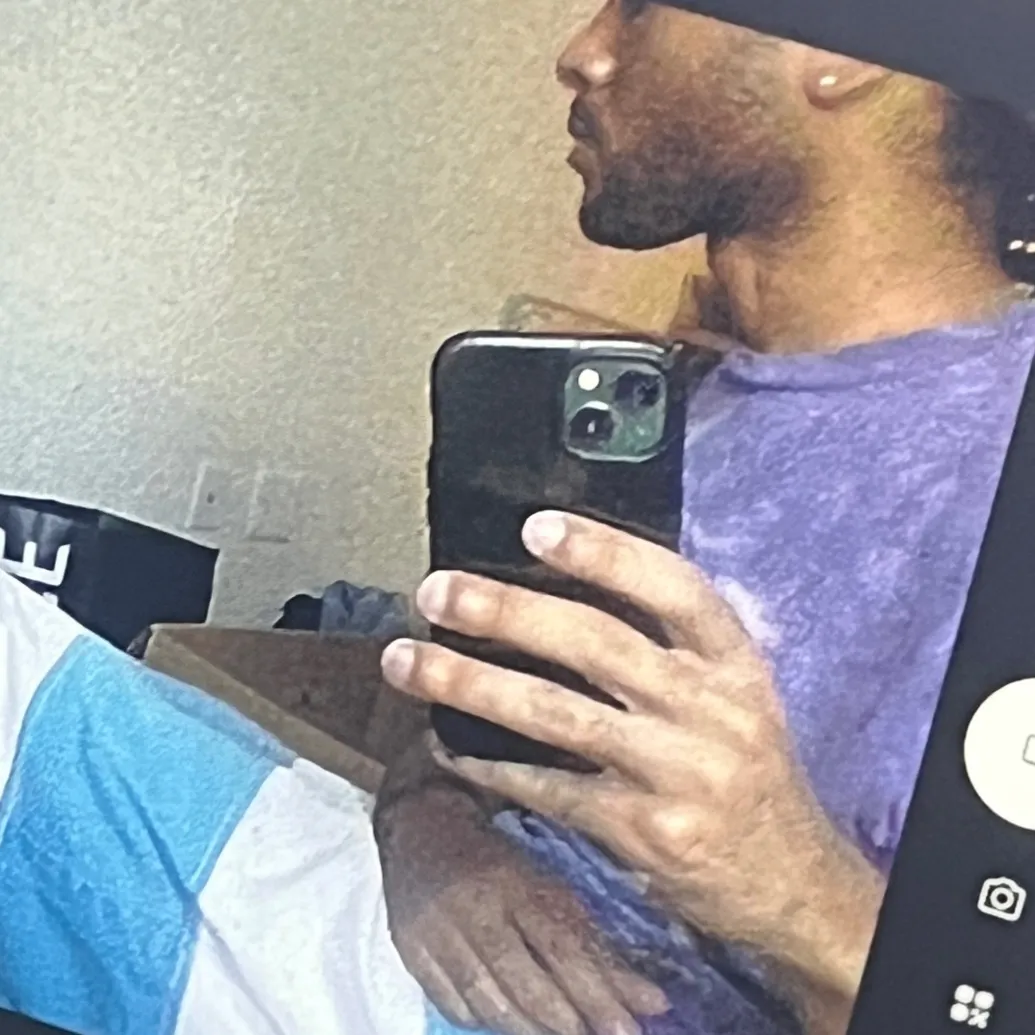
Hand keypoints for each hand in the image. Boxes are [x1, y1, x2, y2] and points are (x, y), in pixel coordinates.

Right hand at [377, 775, 667, 1034]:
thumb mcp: (547, 886)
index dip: (597, 991)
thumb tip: (653, 1001)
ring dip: (528, 1027)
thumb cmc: (498, 859)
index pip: (562, 946)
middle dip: (565, 1019)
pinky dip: (485, 1021)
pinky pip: (453, 1002)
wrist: (422, 825)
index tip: (630, 1026)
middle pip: (524, 979)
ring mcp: (438, 932)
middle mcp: (477, 907)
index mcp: (517, 882)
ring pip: (488, 999)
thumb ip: (595, 945)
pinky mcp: (411, 950)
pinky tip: (510, 1025)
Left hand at [381, 513, 883, 1002]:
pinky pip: (548, 788)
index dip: (605, 552)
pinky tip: (445, 745)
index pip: (673, 589)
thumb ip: (672, 646)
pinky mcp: (641, 832)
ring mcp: (674, 773)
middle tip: (437, 592)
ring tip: (407, 661)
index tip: (535, 528)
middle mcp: (709, 710)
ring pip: (556, 715)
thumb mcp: (734, 693)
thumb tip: (562, 591)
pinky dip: (490, 766)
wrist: (789, 880)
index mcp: (735, 662)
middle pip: (597, 645)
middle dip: (507, 613)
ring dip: (472, 684)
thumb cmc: (748, 769)